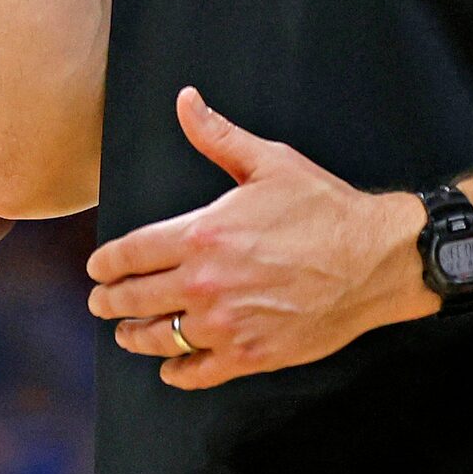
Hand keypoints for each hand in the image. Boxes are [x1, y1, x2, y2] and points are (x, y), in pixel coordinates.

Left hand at [86, 87, 429, 389]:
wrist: (375, 259)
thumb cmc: (324, 208)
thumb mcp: (269, 162)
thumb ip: (218, 135)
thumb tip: (185, 100)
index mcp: (202, 235)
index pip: (132, 254)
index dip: (106, 264)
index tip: (97, 269)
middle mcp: (206, 283)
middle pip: (136, 299)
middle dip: (110, 301)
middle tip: (101, 302)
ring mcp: (228, 323)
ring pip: (161, 339)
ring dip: (136, 336)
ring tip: (126, 333)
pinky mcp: (252, 354)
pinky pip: (200, 372)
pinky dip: (179, 372)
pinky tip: (172, 368)